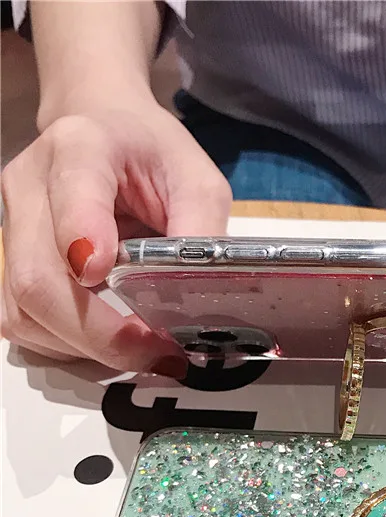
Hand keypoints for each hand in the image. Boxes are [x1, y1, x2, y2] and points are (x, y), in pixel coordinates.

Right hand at [1, 101, 231, 374]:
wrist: (104, 130)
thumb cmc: (154, 155)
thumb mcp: (197, 181)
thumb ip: (202, 229)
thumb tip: (202, 299)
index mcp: (82, 149)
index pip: (71, 192)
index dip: (81, 237)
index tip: (103, 274)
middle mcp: (30, 186)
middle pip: (39, 277)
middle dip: (102, 333)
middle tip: (160, 354)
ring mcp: (11, 226)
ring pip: (24, 308)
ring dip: (86, 347)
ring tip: (144, 353)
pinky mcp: (9, 260)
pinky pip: (22, 319)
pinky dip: (68, 344)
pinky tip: (111, 344)